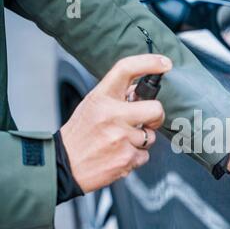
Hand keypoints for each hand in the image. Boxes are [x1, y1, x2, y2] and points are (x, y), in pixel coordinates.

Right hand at [60, 54, 171, 192]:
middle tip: (147, 121)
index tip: (165, 63)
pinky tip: (119, 155)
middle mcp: (112, 115)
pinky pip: (145, 155)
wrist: (64, 165)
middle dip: (156, 117)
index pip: (127, 69)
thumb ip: (115, 97)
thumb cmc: (80, 134)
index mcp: (101, 97)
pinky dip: (136, 157)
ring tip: (120, 142)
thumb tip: (139, 90)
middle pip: (156, 109)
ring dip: (141, 141)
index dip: (149, 63)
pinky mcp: (126, 158)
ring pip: (152, 136)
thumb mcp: (92, 106)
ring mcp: (120, 138)